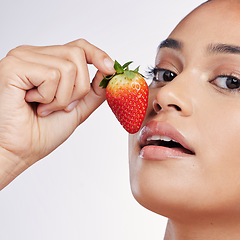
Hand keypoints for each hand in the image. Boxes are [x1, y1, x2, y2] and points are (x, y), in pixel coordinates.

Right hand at [0, 39, 114, 188]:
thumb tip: (109, 72)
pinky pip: (52, 75)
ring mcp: (23, 58)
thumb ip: (94, 90)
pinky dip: (49, 97)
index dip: (98, 55)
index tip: (110, 69)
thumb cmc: (43, 131)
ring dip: (62, 97)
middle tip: (62, 106)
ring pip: (67, 67)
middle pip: (77, 54)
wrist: (21, 150)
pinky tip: (33, 103)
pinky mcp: (15, 66)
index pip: (78, 46)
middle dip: (78, 89)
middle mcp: (34, 55)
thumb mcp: (78, 108)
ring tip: (45, 108)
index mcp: (47, 62)